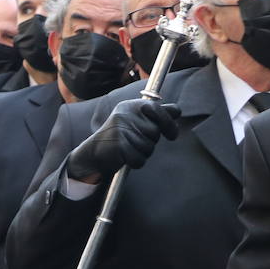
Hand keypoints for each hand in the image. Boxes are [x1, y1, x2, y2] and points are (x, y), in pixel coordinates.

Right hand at [65, 98, 180, 183]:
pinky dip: (135, 162)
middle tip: (134, 142)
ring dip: (142, 153)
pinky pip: (139, 159)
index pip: (158, 109)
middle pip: (155, 132)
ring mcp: (121, 129)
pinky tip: (124, 158)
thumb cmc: (120, 137)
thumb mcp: (136, 121)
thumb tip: (177, 111)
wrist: (93, 152)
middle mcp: (125, 114)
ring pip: (148, 147)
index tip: (171, 135)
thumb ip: (157, 115)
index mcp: (131, 106)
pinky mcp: (118, 145)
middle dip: (149, 142)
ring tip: (128, 149)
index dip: (168, 123)